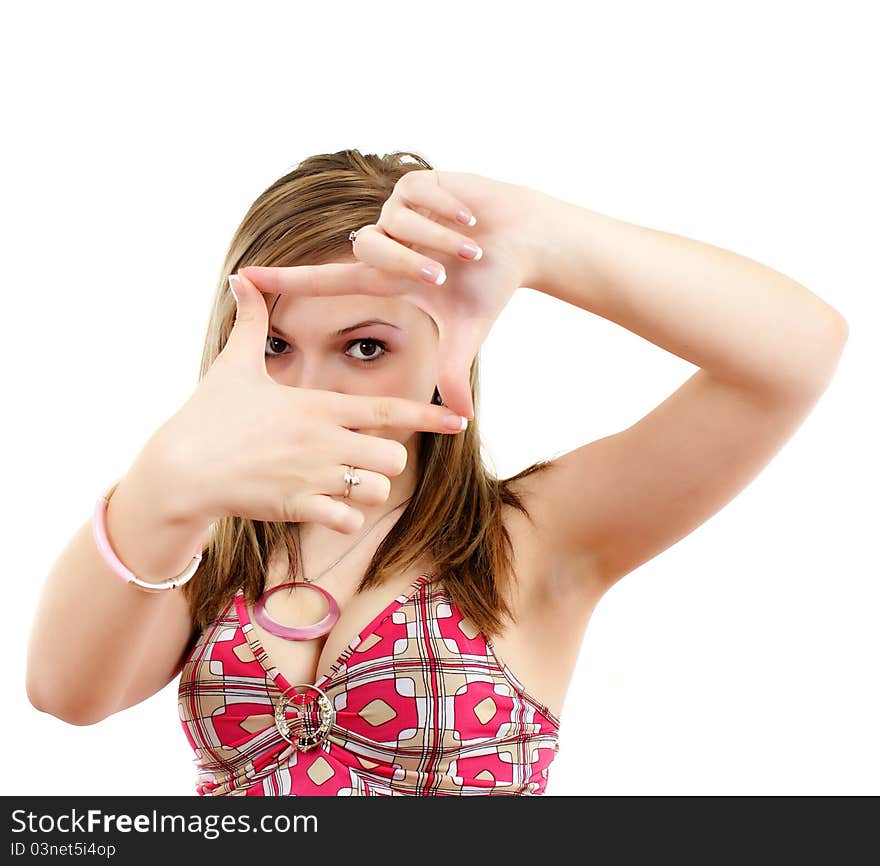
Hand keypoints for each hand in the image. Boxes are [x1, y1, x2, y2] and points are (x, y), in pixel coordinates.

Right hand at [156, 272, 468, 533]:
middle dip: (388, 458)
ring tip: (344, 483)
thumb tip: (241, 278)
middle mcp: (324, 441)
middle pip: (393, 455)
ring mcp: (313, 477)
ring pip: (377, 490)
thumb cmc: (207, 414)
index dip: (429, 417)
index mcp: (317, 406)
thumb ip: (250, 322)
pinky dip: (345, 517)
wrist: (179, 469)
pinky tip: (325, 507)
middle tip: (362, 456)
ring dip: (368, 489)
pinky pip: (349, 522)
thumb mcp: (233, 364)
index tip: (459, 422)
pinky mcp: (298, 509)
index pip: (388, 411)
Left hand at [240, 169, 545, 420]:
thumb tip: (462, 421)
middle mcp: (385, 241)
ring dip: (440, 239)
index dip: (287, 283)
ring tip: (472, 249)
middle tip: (446, 275)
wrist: (525, 240)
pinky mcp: (417, 180)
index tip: (243, 280)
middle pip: (368, 250)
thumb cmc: (493, 285)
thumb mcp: (468, 332)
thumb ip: (453, 371)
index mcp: (388, 277)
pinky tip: (473, 219)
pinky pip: (422, 198)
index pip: (328, 281)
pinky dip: (452, 213)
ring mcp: (399, 210)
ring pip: (398, 224)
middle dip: (410, 261)